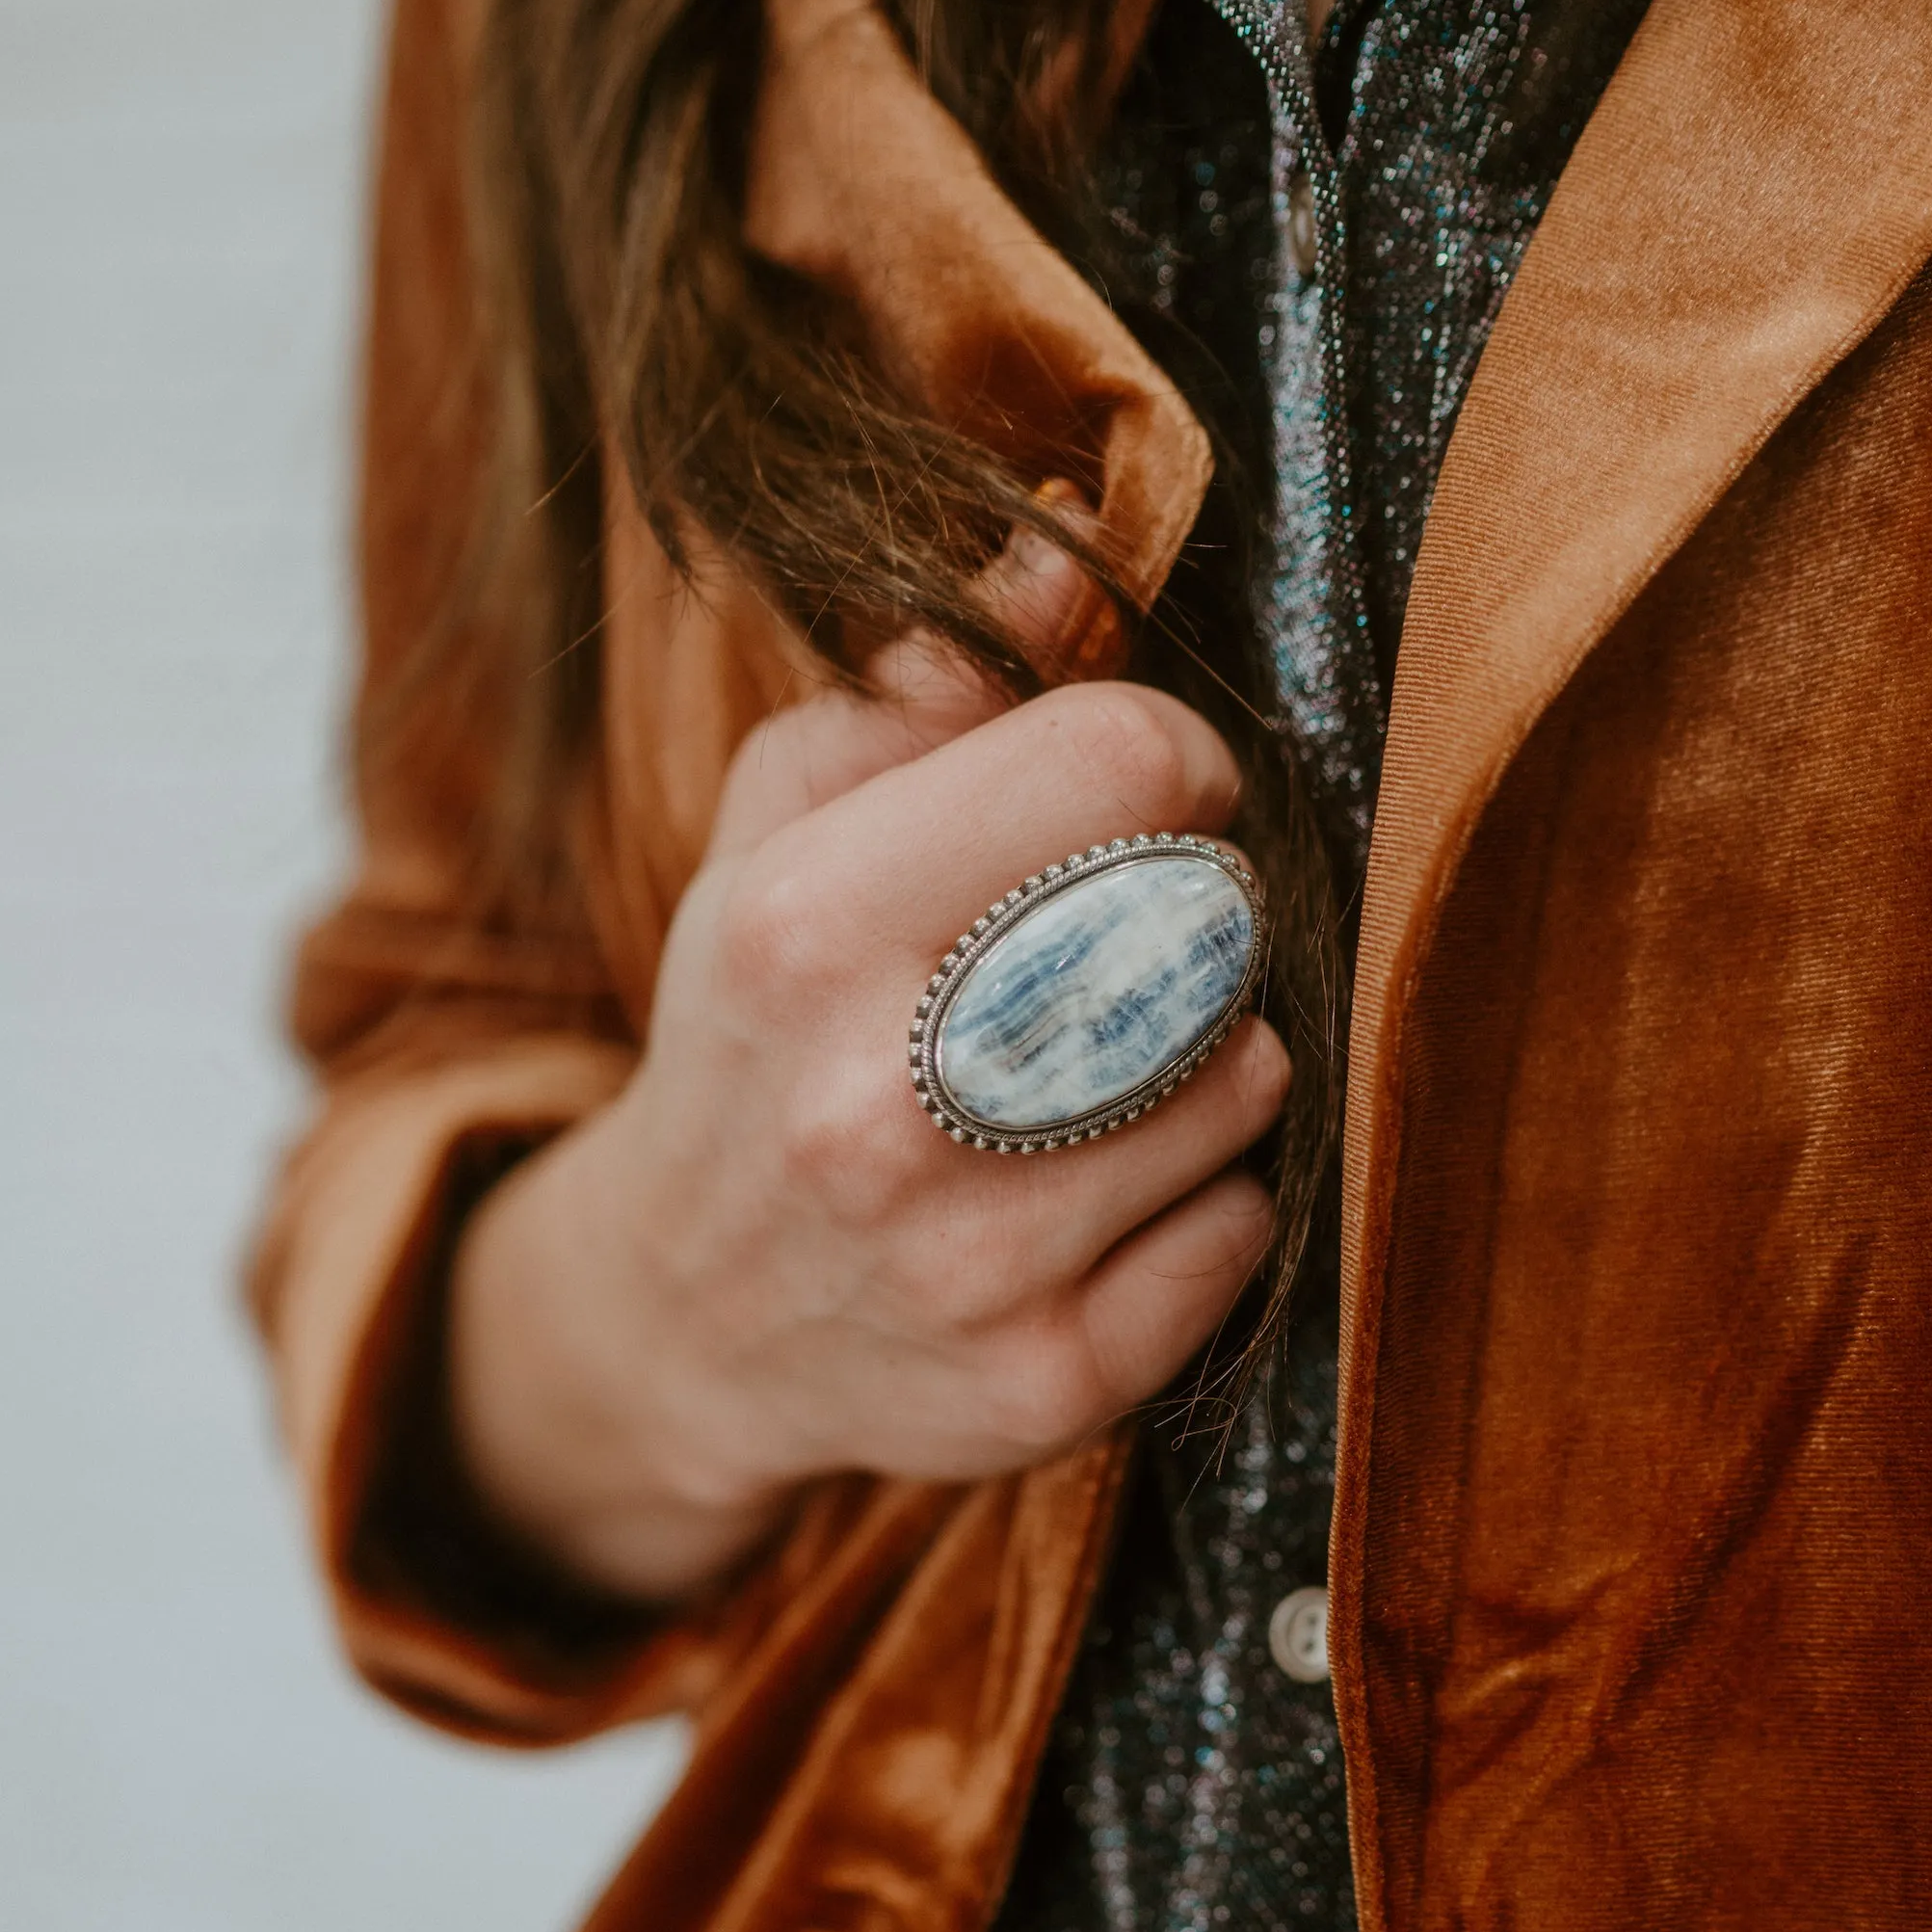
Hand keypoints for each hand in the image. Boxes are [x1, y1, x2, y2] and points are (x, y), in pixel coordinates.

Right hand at [449, 537, 1288, 1602]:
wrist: (684, 1316)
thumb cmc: (759, 1031)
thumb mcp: (782, 833)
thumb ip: (923, 692)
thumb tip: (1064, 549)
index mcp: (807, 928)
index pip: (1123, 764)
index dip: (1172, 760)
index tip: (1150, 797)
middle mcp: (883, 1103)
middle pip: (1206, 919)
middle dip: (1199, 909)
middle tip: (1136, 942)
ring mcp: (969, 1262)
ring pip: (1247, 1078)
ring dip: (1214, 1056)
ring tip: (1111, 1070)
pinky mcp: (1045, 1381)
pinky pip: (1243, 1230)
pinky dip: (1208, 1198)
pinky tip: (1111, 1192)